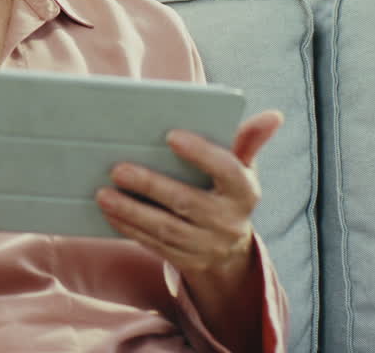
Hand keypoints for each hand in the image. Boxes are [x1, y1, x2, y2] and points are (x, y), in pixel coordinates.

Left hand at [95, 109, 283, 279]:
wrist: (229, 249)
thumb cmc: (228, 191)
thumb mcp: (242, 168)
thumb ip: (248, 141)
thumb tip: (272, 115)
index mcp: (244, 191)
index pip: (227, 170)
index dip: (201, 154)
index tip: (171, 135)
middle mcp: (227, 221)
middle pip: (187, 202)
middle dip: (151, 186)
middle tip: (117, 168)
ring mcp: (206, 244)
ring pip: (165, 229)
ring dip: (131, 211)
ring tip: (102, 193)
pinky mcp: (185, 259)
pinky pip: (153, 244)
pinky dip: (128, 227)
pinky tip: (107, 211)